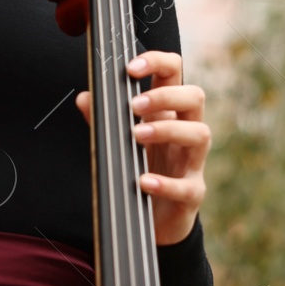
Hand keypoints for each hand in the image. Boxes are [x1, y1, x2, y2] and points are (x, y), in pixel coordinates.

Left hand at [75, 50, 209, 245]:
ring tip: (137, 135)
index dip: (158, 62)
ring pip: (200, 134)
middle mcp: (185, 132)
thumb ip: (102, 121)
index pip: (174, 75)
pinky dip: (165, 183)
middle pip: (195, 97)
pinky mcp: (192, 195)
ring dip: (167, 130)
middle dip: (166, 96)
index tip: (131, 67)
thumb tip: (84, 97)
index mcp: (168, 113)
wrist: (152, 222)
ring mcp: (192, 163)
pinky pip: (187, 186)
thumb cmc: (140, 171)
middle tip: (134, 106)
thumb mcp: (119, 143)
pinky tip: (143, 181)